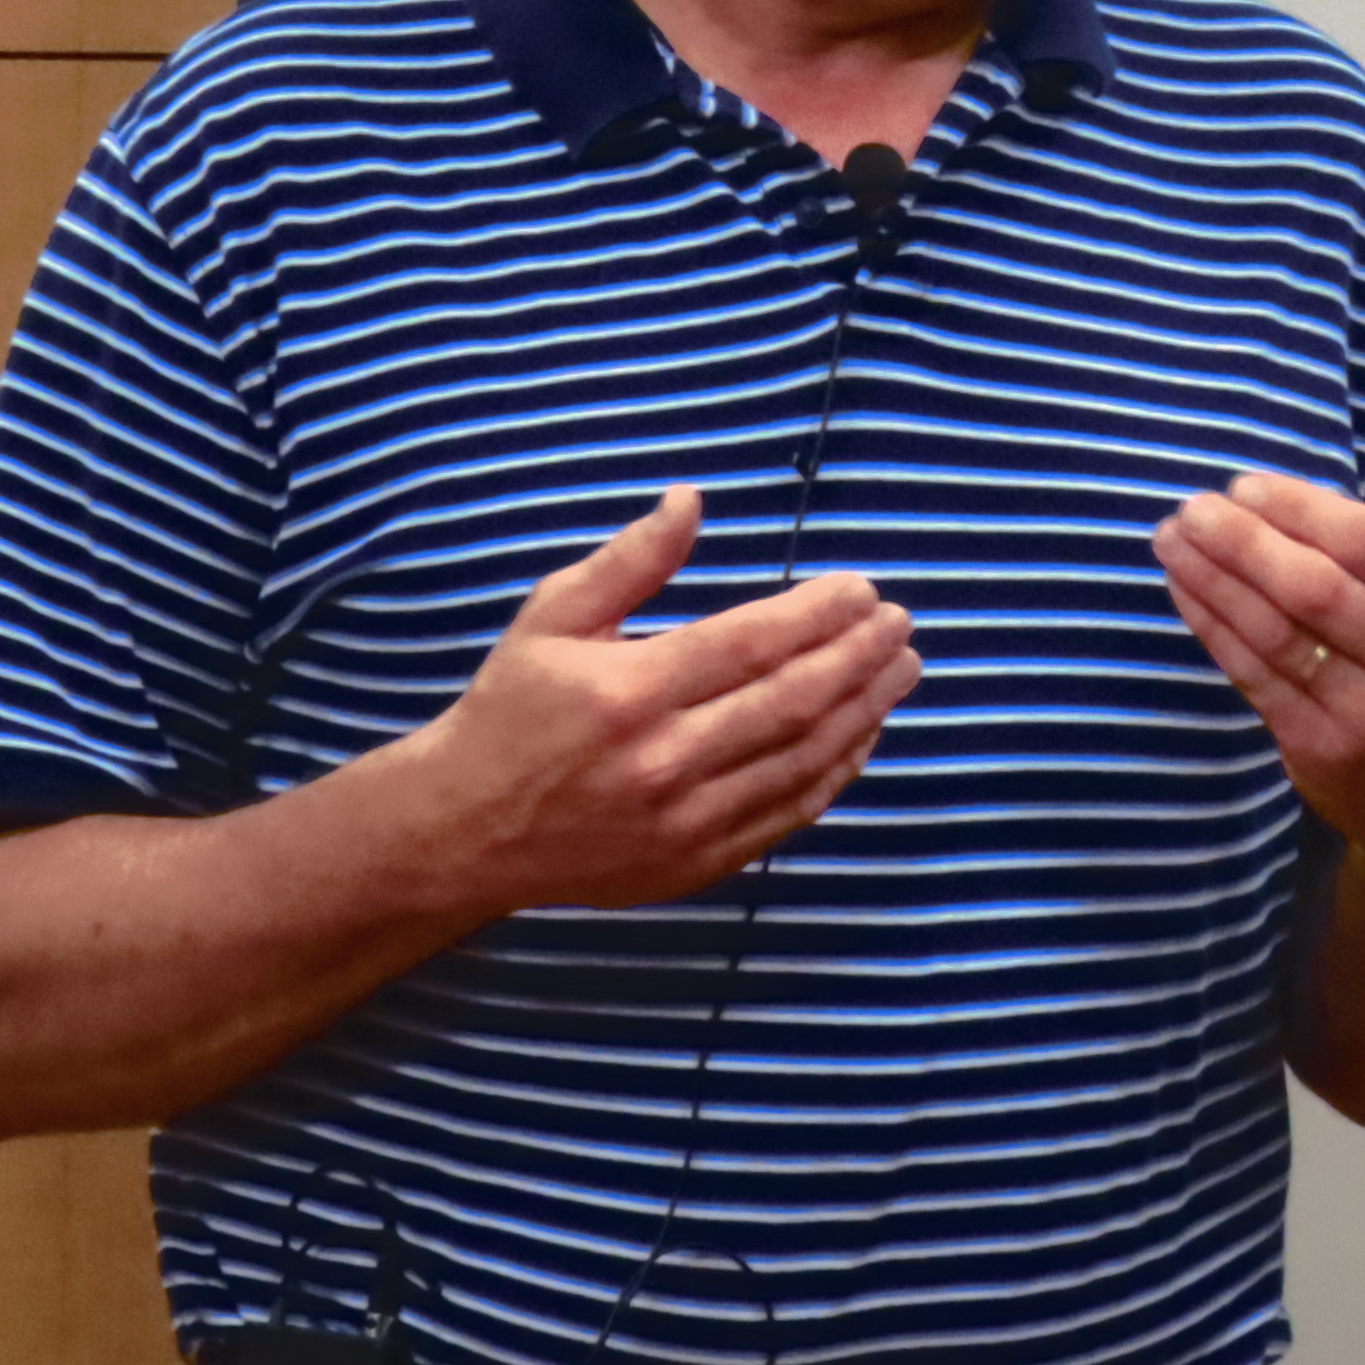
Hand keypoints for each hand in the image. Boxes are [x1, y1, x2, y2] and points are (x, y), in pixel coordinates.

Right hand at [394, 488, 919, 911]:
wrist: (463, 830)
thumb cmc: (511, 709)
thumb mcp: (552, 617)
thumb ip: (629, 560)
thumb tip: (691, 499)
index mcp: (629, 691)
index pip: (753, 643)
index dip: (820, 613)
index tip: (863, 587)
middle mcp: (664, 761)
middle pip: (793, 701)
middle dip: (860, 657)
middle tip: (900, 623)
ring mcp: (684, 823)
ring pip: (802, 760)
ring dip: (864, 710)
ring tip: (900, 669)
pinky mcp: (694, 864)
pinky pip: (787, 815)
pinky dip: (836, 773)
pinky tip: (863, 733)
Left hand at [1153, 407, 1364, 870]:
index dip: (1302, 511)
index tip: (1244, 483)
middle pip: (1314, 590)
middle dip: (1244, 543)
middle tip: (1193, 506)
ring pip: (1274, 632)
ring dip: (1213, 580)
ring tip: (1172, 537)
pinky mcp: (1318, 749)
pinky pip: (1252, 675)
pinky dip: (1212, 627)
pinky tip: (1184, 588)